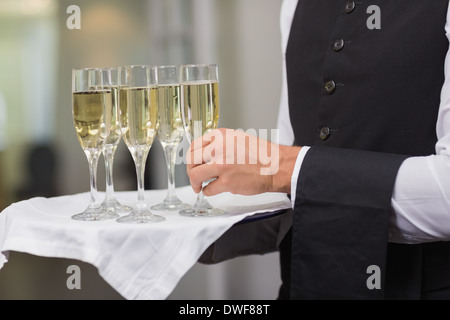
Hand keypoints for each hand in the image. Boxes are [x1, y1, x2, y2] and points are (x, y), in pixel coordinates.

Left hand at [186, 128, 300, 195]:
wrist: (276, 166)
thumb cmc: (261, 154)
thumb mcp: (237, 139)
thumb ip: (219, 144)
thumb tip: (203, 153)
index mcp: (220, 136)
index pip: (194, 146)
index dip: (191, 158)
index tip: (193, 164)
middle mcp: (218, 148)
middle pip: (191, 160)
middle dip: (190, 171)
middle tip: (194, 177)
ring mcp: (221, 165)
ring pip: (195, 175)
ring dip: (195, 183)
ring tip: (199, 186)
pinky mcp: (226, 182)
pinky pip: (208, 189)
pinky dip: (208, 191)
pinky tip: (214, 189)